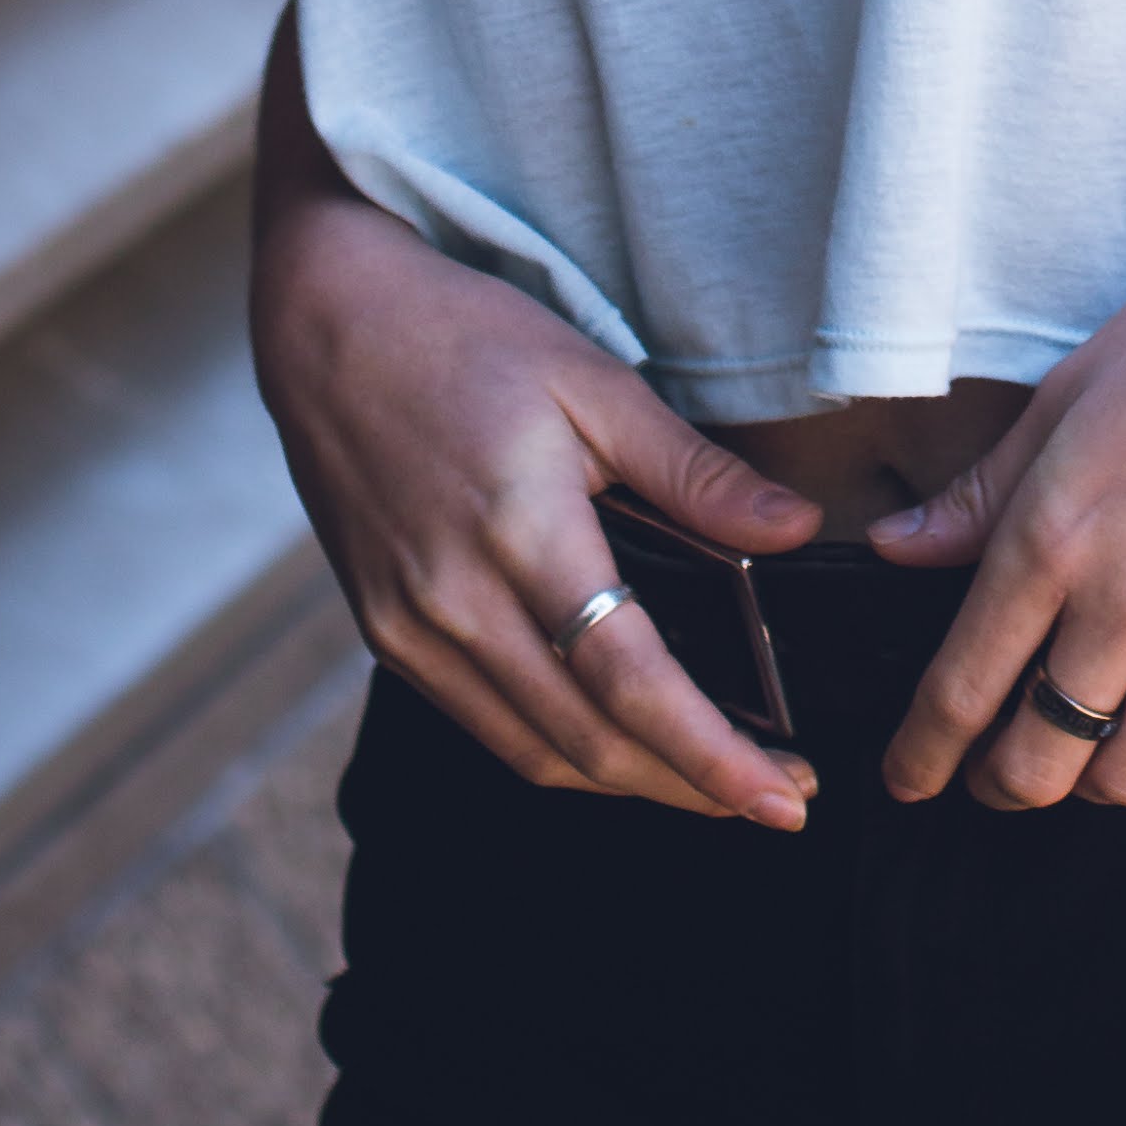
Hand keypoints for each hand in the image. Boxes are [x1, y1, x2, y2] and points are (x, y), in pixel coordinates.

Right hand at [253, 184, 821, 825]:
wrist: (328, 326)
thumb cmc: (468, 338)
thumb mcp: (595, 382)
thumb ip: (694, 473)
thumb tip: (797, 529)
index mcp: (520, 533)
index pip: (630, 682)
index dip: (713, 755)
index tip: (787, 799)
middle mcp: (455, 605)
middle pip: (589, 744)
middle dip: (692, 788)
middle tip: (778, 797)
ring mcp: (411, 632)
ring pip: (536, 754)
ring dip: (632, 785)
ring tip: (713, 780)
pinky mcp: (387, 637)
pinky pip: (487, 728)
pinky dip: (562, 752)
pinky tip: (617, 738)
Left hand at [868, 207, 1125, 813]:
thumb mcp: (1067, 393)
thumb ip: (982, 492)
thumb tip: (899, 547)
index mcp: (1055, 536)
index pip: (963, 688)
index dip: (922, 754)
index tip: (908, 777)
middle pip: (1040, 760)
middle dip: (997, 781)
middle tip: (990, 769)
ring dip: (1089, 782)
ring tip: (1080, 751)